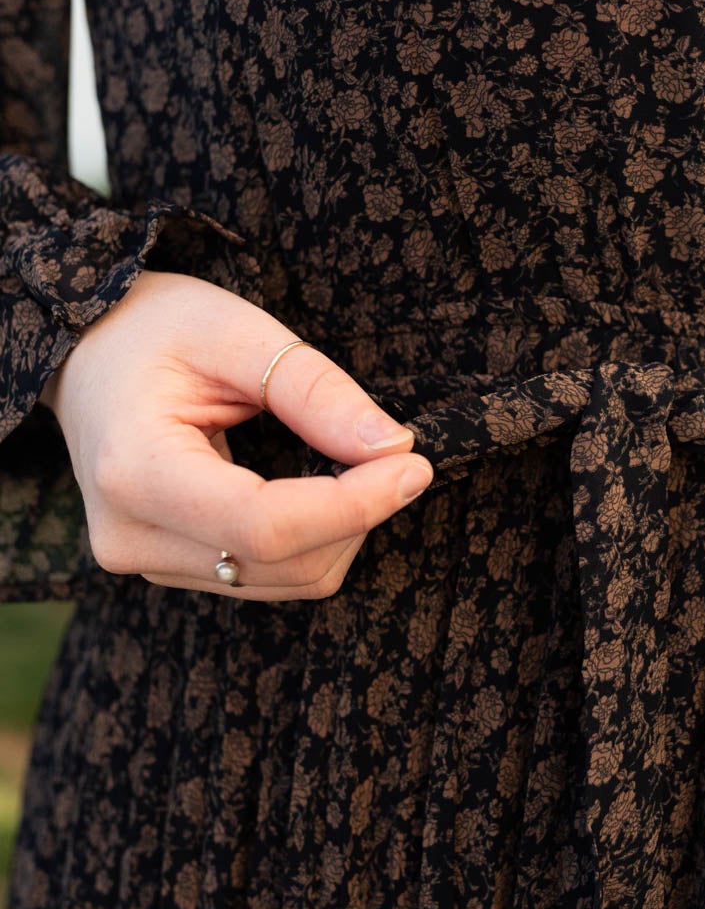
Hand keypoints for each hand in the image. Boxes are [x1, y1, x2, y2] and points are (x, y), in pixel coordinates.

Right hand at [37, 269, 432, 600]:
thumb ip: (315, 390)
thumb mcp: (235, 331)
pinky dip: (312, 539)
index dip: (353, 505)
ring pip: (284, 580)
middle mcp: (131, 537)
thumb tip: (392, 449)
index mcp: (135, 471)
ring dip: (340, 531)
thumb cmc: (153, 327)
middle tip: (392, 452)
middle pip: (283, 563)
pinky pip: (266, 575)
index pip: (264, 525)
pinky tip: (314, 487)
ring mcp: (145, 561)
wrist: (86, 351)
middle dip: (357, 514)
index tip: (413, 465)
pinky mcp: (168, 567)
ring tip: (346, 462)